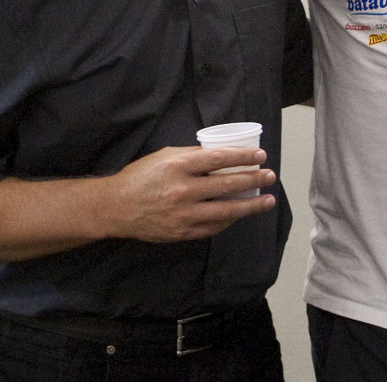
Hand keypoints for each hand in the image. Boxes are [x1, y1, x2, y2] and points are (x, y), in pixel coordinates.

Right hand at [99, 145, 276, 242]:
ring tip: (268, 201)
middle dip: (253, 180)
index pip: (218, 159)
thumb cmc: (140, 177)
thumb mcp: (163, 157)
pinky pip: (213, 227)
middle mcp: (181, 191)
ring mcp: (183, 215)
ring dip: (250, 206)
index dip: (242, 157)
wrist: (116, 208)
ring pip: (226, 211)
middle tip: (270, 175)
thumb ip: (191, 156)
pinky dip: (229, 220)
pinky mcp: (182, 233)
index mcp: (177, 167)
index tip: (260, 155)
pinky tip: (240, 214)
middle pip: (227, 185)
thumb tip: (220, 154)